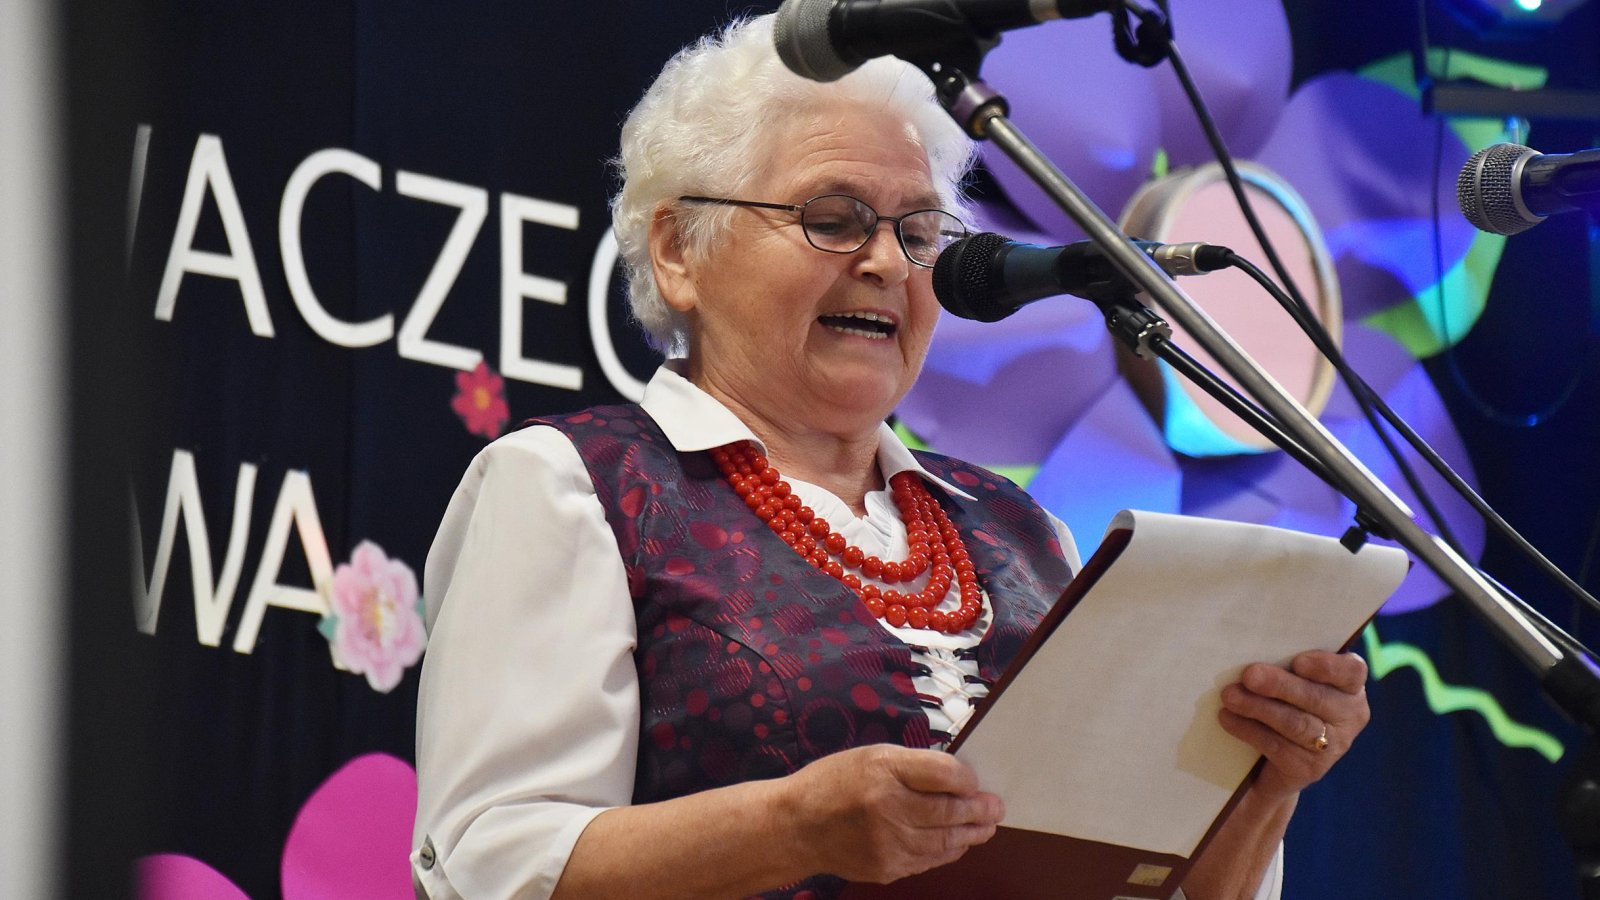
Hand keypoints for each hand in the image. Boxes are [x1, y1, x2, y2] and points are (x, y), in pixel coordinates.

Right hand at [779, 744, 1003, 883]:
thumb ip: (914, 765)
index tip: (975, 780)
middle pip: (950, 810)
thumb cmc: (835, 783)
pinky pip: (928, 860)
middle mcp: (887, 807)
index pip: (943, 773)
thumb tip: (958, 777)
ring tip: (986, 826)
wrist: (797, 826)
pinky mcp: (887, 868)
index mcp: (883, 770)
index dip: (966, 778)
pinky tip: (958, 842)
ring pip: (945, 840)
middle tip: (996, 807)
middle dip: (979, 809)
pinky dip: (948, 851)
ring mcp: (887, 843)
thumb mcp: (872, 756)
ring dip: (971, 833)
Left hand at [1218, 650, 1370, 801]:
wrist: (1274, 760)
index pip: (1352, 672)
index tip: (1298, 662)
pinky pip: (1277, 746)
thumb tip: (1247, 648)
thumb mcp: (1291, 678)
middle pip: (1316, 698)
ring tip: (1230, 696)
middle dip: (1280, 685)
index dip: (1327, 666)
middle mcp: (1349, 715)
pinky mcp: (1310, 768)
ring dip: (1259, 708)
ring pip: (1296, 724)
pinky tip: (1228, 718)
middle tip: (1249, 676)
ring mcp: (1333, 745)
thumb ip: (1283, 665)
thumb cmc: (1284, 700)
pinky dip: (1248, 730)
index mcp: (1349, 685)